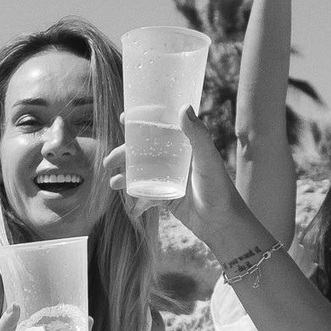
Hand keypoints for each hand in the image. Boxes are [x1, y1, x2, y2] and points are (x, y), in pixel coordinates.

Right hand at [105, 107, 262, 261]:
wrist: (222, 222)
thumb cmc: (219, 188)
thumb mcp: (208, 159)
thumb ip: (197, 135)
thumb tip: (184, 108)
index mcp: (184, 146)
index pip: (159, 130)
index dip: (140, 124)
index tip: (123, 119)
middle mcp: (174, 160)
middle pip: (143, 153)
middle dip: (123, 156)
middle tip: (108, 163)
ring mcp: (169, 179)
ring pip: (141, 175)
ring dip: (125, 179)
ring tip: (114, 184)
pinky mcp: (167, 198)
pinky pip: (147, 197)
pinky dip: (137, 202)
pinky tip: (133, 209)